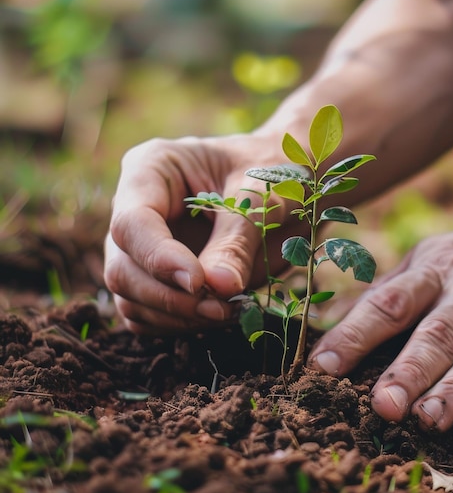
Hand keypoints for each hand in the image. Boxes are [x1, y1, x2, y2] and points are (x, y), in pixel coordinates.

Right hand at [104, 134, 290, 333]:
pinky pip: (150, 314)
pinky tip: (220, 314)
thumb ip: (236, 241)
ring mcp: (142, 246)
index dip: (160, 259)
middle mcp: (136, 208)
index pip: (131, 223)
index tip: (199, 283)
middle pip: (122, 268)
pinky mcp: (156, 277)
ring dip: (177, 316)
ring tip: (228, 310)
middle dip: (170, 297)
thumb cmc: (274, 174)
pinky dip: (181, 324)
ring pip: (131, 298)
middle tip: (222, 307)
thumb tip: (218, 287)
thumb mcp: (261, 198)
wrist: (290, 186)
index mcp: (152, 168)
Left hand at [308, 209, 452, 458]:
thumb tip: (330, 320)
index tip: (324, 365)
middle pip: (437, 335)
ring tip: (429, 420)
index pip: (389, 303)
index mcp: (434, 272)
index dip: (356, 333)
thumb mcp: (428, 256)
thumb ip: (387, 289)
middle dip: (409, 370)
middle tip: (384, 405)